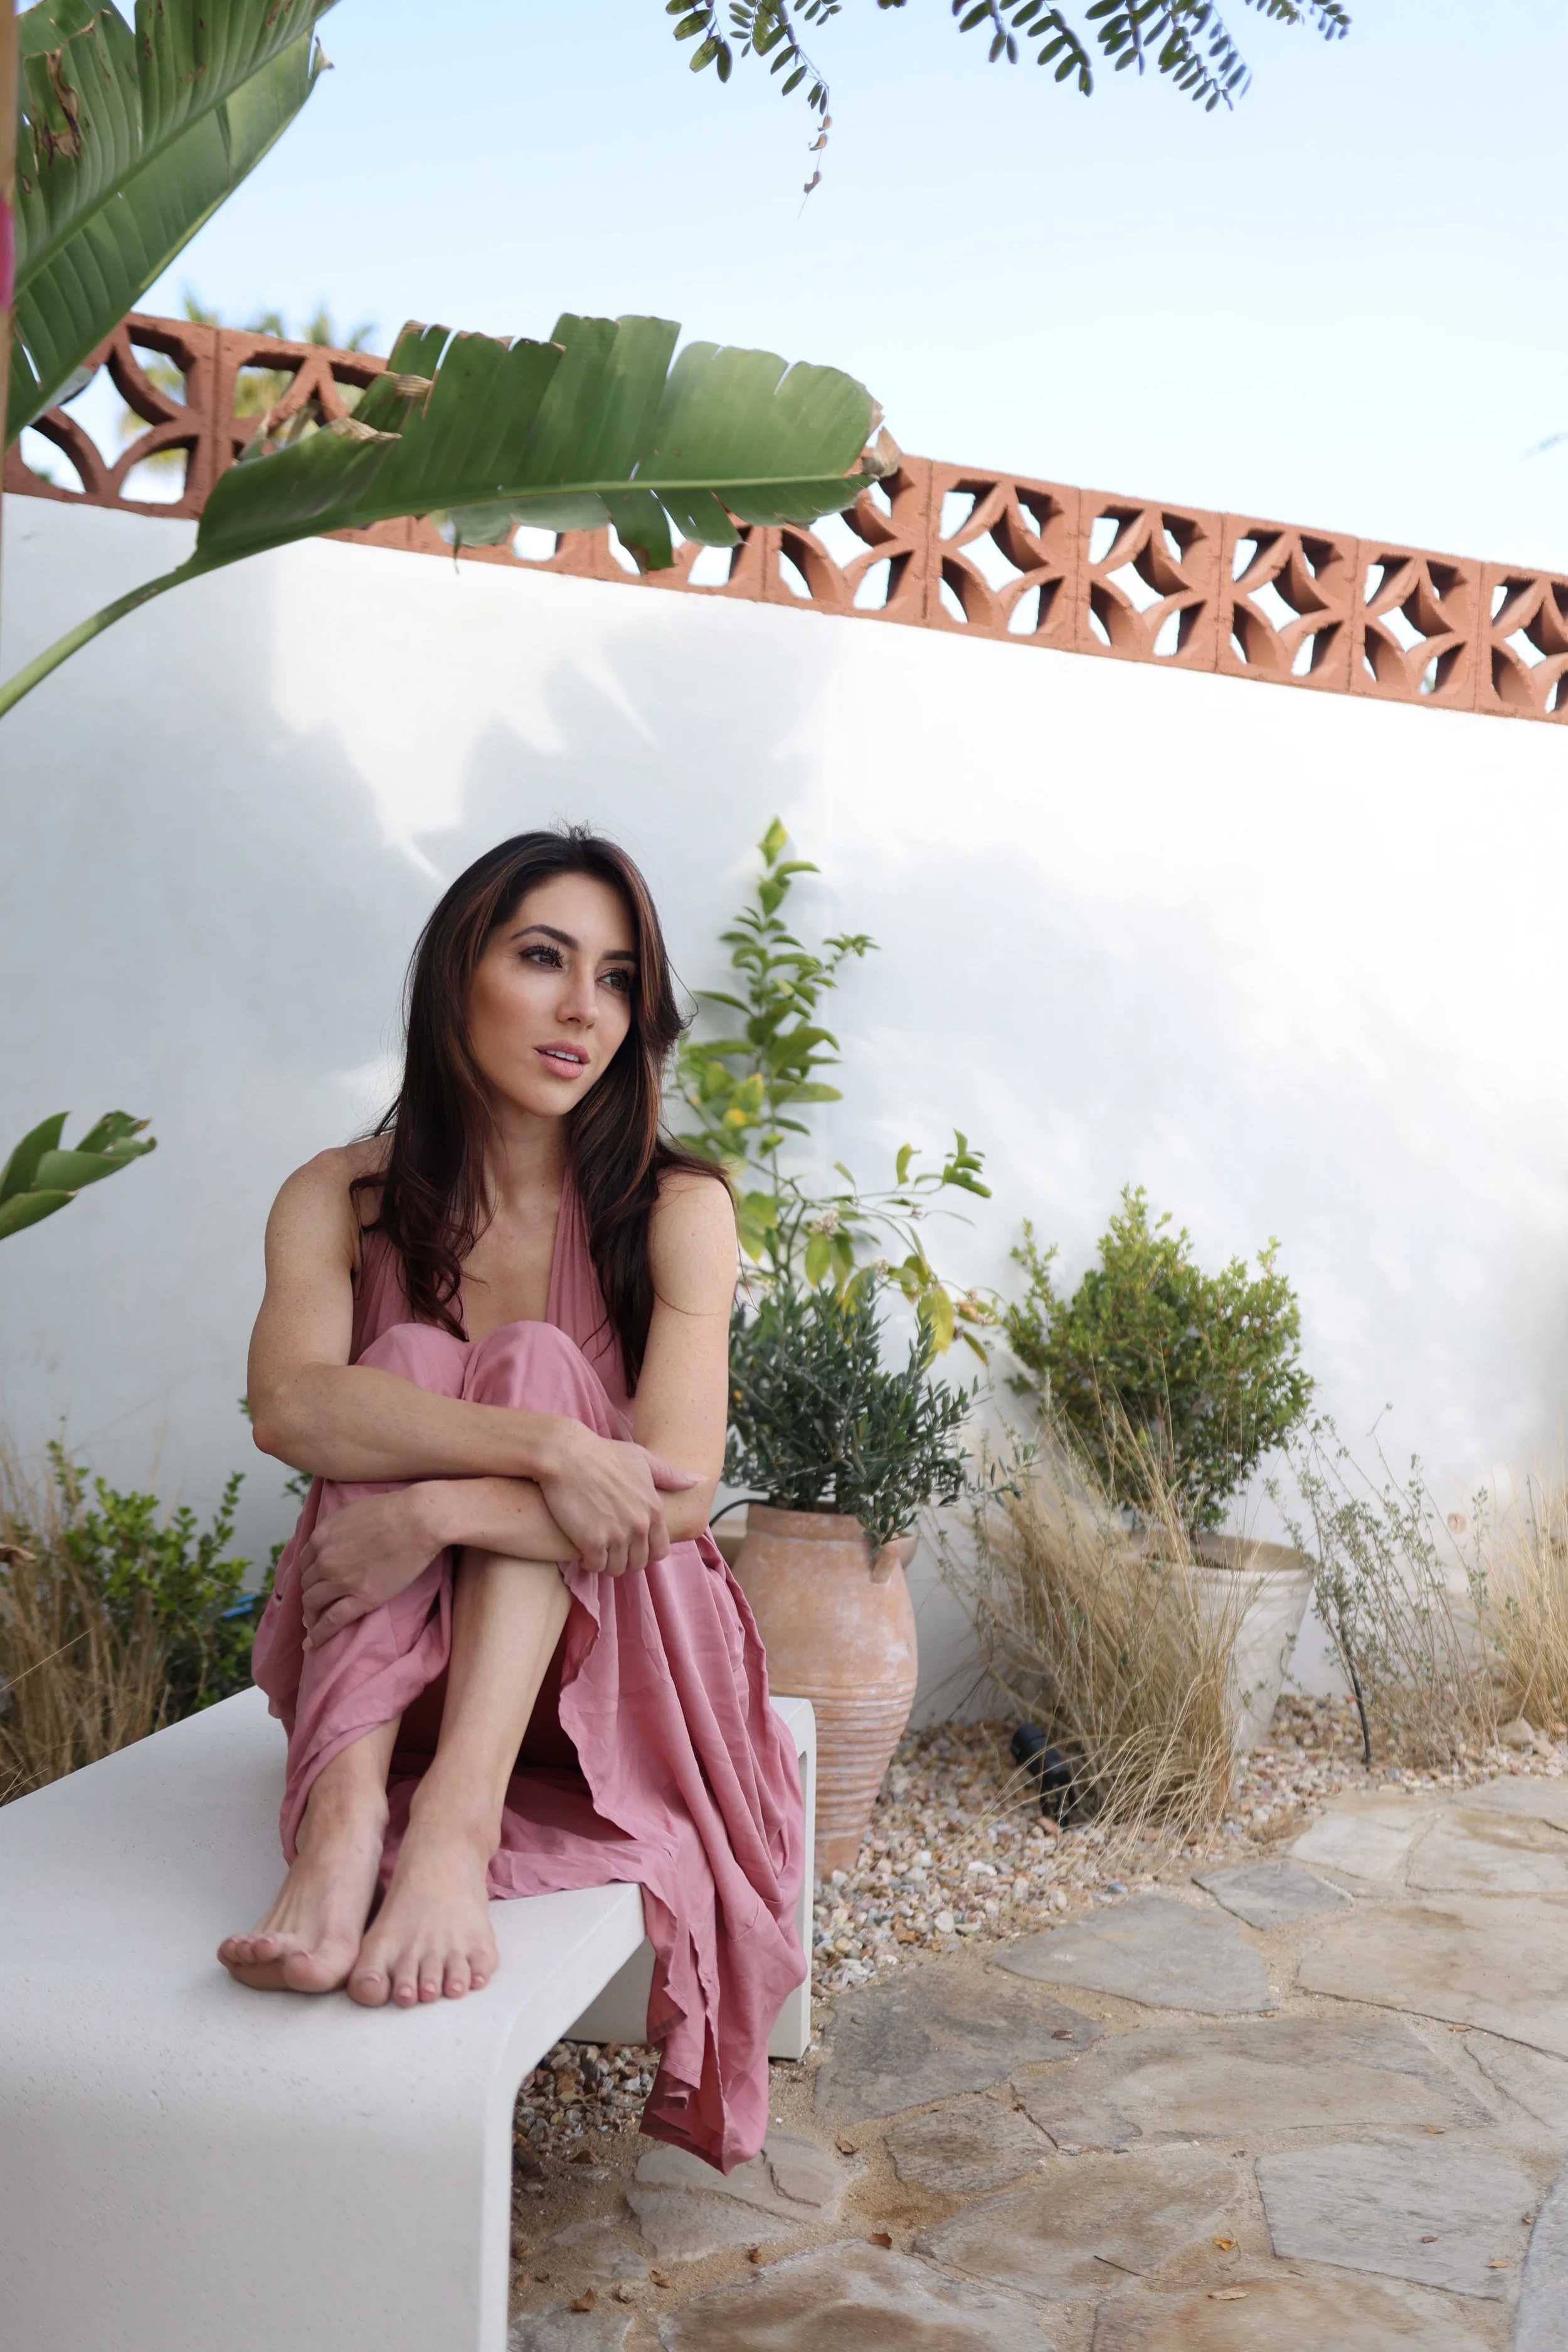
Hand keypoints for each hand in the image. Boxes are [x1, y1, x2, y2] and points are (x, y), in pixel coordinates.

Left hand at [298, 1486, 444, 1647]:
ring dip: (311, 1615)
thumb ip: (335, 1526)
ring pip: (313, 1604)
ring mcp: (341, 1581)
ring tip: (313, 1624)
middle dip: (309, 1595)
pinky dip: (319, 1634)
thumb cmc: (393, 1509)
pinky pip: (332, 1621)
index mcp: (321, 1537)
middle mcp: (325, 1560)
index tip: (312, 1583)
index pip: (304, 1563)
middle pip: (307, 1585)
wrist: (419, 1520)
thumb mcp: (352, 1510)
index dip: (308, 1575)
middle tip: (315, 1605)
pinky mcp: (362, 1598)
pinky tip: (313, 1643)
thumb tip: (331, 1536)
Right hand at [535, 1423, 700, 1577]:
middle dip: (626, 1560)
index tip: (629, 1544)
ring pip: (617, 1568)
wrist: (567, 1454)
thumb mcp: (642, 1459)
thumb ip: (670, 1475)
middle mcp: (640, 1525)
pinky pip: (596, 1566)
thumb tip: (699, 1481)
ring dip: (607, 1563)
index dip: (645, 1552)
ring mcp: (617, 1534)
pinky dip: (589, 1561)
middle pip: (639, 1563)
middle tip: (610, 1549)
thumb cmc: (603, 1454)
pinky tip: (582, 1549)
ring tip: (596, 1550)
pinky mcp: (592, 1541)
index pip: (660, 1550)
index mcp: (654, 1509)